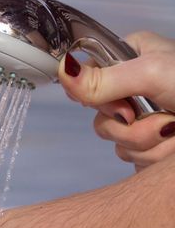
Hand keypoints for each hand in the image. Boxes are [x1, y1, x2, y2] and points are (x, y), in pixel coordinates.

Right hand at [58, 31, 174, 169]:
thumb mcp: (151, 73)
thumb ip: (104, 79)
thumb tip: (62, 71)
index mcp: (131, 62)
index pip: (88, 86)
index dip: (103, 103)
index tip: (127, 106)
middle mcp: (135, 92)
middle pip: (103, 124)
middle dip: (134, 131)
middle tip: (166, 121)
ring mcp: (145, 123)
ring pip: (121, 148)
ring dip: (153, 147)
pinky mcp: (152, 150)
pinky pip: (136, 164)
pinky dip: (158, 160)